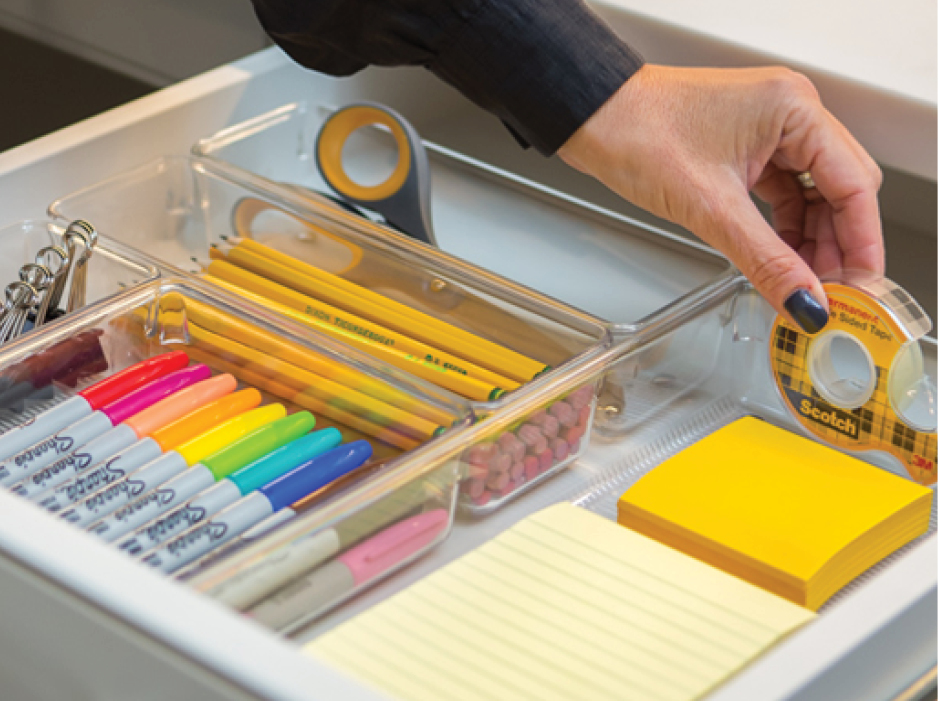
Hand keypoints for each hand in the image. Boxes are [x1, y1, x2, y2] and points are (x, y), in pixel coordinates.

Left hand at [558, 64, 883, 332]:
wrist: (590, 118)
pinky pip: (779, 192)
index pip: (852, 185)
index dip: (860, 243)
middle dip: (835, 246)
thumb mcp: (709, 209)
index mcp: (793, 109)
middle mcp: (788, 113)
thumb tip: (803, 300)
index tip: (858, 288)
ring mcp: (766, 129)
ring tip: (803, 287)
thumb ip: (765, 260)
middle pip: (837, 191)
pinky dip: (781, 228)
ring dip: (808, 241)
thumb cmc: (635, 132)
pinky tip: (779, 260)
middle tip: (829, 296)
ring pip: (809, 195)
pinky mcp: (744, 146)